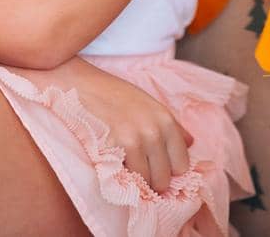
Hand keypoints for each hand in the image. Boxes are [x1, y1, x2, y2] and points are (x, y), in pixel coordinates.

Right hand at [26, 56, 192, 193]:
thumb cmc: (111, 94)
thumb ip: (171, 126)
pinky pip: (125, 180)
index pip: (182, 164)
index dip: (169, 170)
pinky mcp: (113, 149)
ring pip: (146, 183)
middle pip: (165, 178)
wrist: (77, 85)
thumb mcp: (147, 104)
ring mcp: (134, 141)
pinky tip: (113, 167)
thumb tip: (191, 144)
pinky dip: (120, 179)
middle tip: (138, 172)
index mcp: (165, 119)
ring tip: (124, 170)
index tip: (157, 169)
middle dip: (153, 181)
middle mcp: (154, 131)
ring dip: (136, 182)